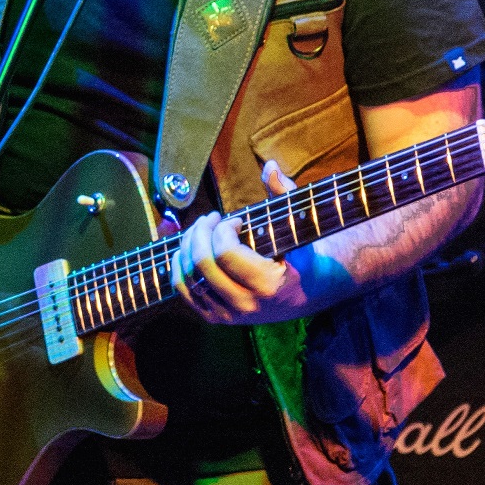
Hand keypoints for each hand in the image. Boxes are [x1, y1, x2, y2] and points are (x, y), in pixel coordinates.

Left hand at [171, 159, 310, 325]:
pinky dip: (179, 268)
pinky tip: (186, 249)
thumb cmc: (300, 252)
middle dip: (200, 233)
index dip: (223, 228)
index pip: (225, 252)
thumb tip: (270, 166)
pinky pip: (185, 292)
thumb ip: (284, 193)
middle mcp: (246, 305)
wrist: (305, 293)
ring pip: (189, 278)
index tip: (234, 220)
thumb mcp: (297, 222)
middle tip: (210, 219)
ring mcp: (229, 315)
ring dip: (187, 247)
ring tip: (199, 231)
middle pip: (202, 264)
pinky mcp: (216, 318)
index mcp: (268, 284)